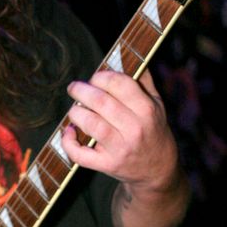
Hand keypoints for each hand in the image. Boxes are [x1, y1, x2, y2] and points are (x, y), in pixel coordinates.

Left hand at [62, 69, 177, 190]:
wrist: (157, 170)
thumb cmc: (153, 131)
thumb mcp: (157, 105)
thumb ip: (143, 81)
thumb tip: (125, 56)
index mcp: (147, 110)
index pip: (120, 84)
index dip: (102, 76)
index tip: (95, 77)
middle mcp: (135, 129)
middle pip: (101, 102)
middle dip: (81, 91)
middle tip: (74, 88)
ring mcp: (120, 148)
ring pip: (90, 124)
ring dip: (75, 113)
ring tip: (74, 109)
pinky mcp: (107, 165)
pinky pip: (80, 154)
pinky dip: (68, 142)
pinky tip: (69, 131)